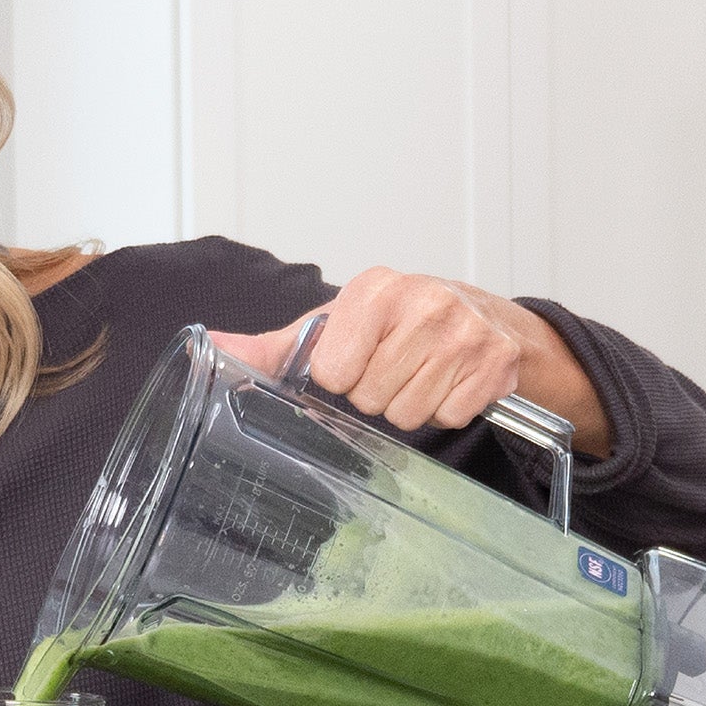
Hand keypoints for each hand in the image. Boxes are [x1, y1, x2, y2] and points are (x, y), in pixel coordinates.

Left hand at [211, 267, 611, 454]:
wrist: (483, 317)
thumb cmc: (397, 324)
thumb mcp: (335, 327)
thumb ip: (273, 347)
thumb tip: (211, 348)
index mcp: (374, 289)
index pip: (333, 371)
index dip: (342, 376)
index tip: (358, 359)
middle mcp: (422, 302)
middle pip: (370, 398)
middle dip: (378, 394)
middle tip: (395, 367)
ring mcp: (463, 332)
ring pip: (408, 413)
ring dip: (411, 404)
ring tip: (422, 373)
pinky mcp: (494, 362)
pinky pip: (449, 416)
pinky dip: (447, 409)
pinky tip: (450, 382)